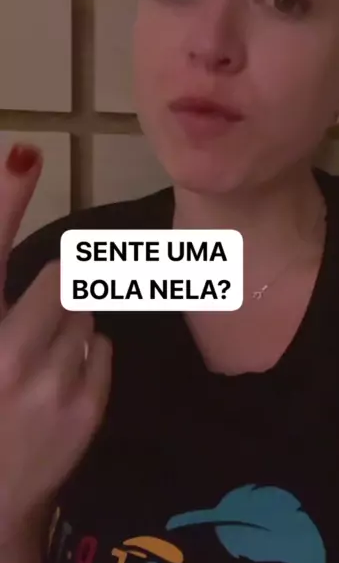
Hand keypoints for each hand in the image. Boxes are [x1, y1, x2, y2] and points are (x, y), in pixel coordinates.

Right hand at [0, 144, 111, 543]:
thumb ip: (1, 303)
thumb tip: (62, 269)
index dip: (3, 199)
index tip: (24, 155)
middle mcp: (5, 353)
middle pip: (64, 279)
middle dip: (60, 292)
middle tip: (35, 329)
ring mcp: (49, 383)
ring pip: (87, 316)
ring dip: (71, 330)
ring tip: (39, 369)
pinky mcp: (85, 408)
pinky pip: (104, 351)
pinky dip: (89, 360)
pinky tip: (59, 391)